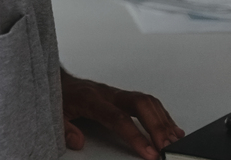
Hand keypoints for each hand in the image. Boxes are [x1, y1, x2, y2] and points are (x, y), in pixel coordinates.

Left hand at [61, 70, 182, 158]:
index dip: (136, 136)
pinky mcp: (123, 96)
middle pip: (140, 104)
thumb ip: (65, 129)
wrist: (58, 79)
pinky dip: (162, 116)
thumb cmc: (59, 97)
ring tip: (175, 142)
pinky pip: (148, 103)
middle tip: (168, 147)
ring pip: (147, 101)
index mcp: (91, 99)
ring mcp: (117, 93)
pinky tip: (172, 130)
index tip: (150, 152)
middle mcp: (108, 94)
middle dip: (157, 126)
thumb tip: (77, 142)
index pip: (118, 118)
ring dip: (163, 121)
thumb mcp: (55, 113)